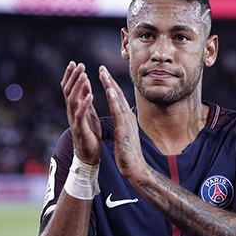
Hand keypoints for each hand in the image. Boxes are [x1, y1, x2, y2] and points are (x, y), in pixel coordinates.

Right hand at [61, 61, 100, 164]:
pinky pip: (81, 115)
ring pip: (72, 100)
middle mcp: (72, 112)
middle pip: (68, 91)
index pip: (69, 88)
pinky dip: (85, 104)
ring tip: (84, 75)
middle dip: (73, 77)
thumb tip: (85, 81)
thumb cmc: (89, 133)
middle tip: (79, 64)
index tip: (74, 62)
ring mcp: (74, 120)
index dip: (71, 75)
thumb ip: (85, 97)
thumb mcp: (88, 112)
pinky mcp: (80, 129)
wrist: (89, 154)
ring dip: (78, 87)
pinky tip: (90, 96)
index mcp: (75, 107)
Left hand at [99, 66, 148, 180]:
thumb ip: (123, 123)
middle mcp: (128, 117)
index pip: (118, 98)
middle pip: (118, 95)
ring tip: (103, 74)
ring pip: (118, 100)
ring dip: (110, 85)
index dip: (110, 85)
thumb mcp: (125, 134)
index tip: (103, 74)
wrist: (135, 168)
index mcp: (126, 118)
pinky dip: (114, 100)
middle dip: (109, 80)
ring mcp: (127, 122)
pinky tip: (109, 91)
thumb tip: (122, 116)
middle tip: (101, 67)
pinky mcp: (124, 130)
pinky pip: (118, 112)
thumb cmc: (129, 153)